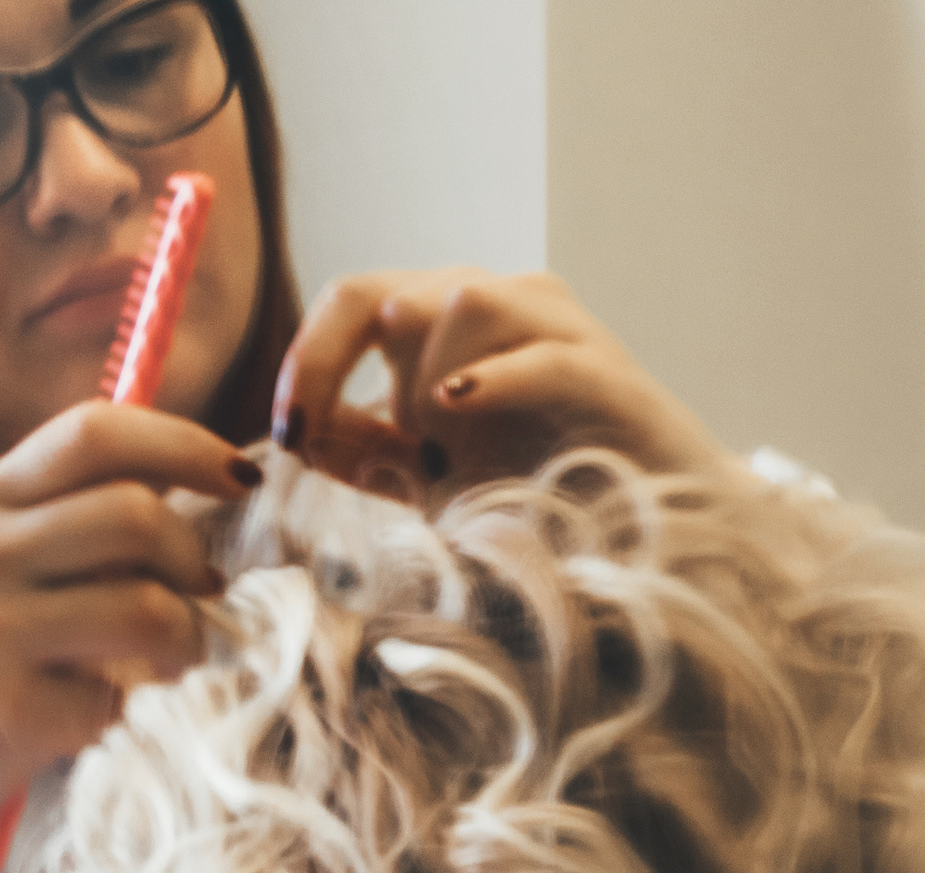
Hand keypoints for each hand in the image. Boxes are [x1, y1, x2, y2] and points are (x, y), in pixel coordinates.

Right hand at [0, 400, 256, 851]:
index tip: (243, 478)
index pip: (95, 432)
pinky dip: (130, 712)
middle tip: (204, 599)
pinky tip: (101, 717)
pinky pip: (117, 698)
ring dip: (187, 641)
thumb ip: (71, 525)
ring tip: (171, 664)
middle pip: (137, 515)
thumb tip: (197, 494)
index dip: (185, 444)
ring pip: (148, 608)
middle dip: (196, 561)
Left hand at [271, 269, 728, 488]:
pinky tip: (454, 408)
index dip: (304, 363)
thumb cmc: (534, 494)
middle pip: (384, 290)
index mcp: (441, 325)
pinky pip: (544, 353)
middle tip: (306, 428)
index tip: (280, 437)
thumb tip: (291, 436)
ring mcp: (554, 332)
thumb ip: (363, 451)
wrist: (644, 529)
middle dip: (328, 356)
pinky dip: (493, 376)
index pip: (350, 305)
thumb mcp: (423, 479)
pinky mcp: (604, 372)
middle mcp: (494, 308)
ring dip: (423, 372)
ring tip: (427, 440)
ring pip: (464, 298)